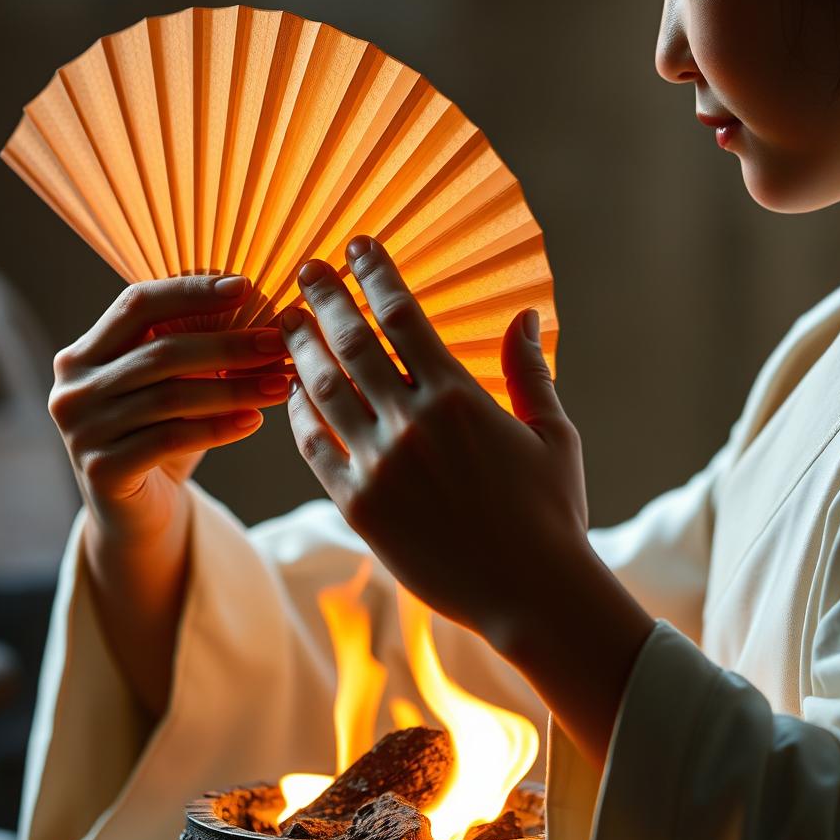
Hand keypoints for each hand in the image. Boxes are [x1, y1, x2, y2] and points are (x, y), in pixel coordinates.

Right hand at [48, 274, 289, 545]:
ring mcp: (82, 431)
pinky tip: (254, 420)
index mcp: (84, 353)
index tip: (246, 287)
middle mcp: (74, 388)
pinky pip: (171, 439)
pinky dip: (218, 427)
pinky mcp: (102, 470)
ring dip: (234, 387)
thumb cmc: (159, 434)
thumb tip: (261, 307)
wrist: (134, 514)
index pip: (137, 303)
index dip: (191, 291)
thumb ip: (192, 347)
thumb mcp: (169, 386)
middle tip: (278, 342)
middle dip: (228, 345)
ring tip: (280, 383)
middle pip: (160, 352)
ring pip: (171, 397)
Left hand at [280, 237, 654, 766]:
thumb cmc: (552, 512)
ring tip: (287, 320)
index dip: (376, 274)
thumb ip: (529, 371)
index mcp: (457, 397)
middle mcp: (410, 424)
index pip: (403, 316)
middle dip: (324, 297)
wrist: (530, 593)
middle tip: (305, 268)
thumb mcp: (553, 434)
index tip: (358, 246)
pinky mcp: (358, 506)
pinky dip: (300, 416)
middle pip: (351, 343)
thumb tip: (525, 315)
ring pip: (323, 390)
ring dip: (300, 348)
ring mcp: (378, 466)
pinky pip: (315, 449)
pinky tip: (294, 393)